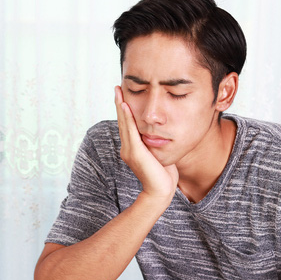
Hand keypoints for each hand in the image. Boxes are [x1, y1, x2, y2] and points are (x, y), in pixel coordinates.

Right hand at [114, 86, 177, 203]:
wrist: (160, 191)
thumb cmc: (163, 175)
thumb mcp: (159, 155)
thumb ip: (155, 144)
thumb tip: (160, 134)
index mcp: (132, 149)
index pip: (127, 126)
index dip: (124, 111)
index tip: (123, 96)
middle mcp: (127, 149)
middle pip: (122, 122)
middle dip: (120, 104)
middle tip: (117, 88)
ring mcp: (129, 151)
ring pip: (124, 124)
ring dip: (121, 106)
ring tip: (119, 92)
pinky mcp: (134, 153)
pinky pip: (130, 131)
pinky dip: (127, 117)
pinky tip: (126, 106)